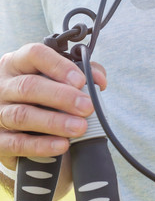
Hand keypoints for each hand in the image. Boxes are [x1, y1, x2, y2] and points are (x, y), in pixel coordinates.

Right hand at [0, 42, 106, 165]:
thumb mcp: (56, 78)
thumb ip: (81, 72)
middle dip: (62, 97)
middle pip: (28, 86)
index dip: (59, 66)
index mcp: (17, 63)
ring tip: (79, 128)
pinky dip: (41, 145)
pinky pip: (17, 143)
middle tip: (87, 107)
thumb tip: (99, 80)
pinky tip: (62, 145)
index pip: (34, 54)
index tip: (81, 80)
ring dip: (54, 123)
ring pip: (22, 115)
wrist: (18, 127)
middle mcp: (3, 85)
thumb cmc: (41, 96)